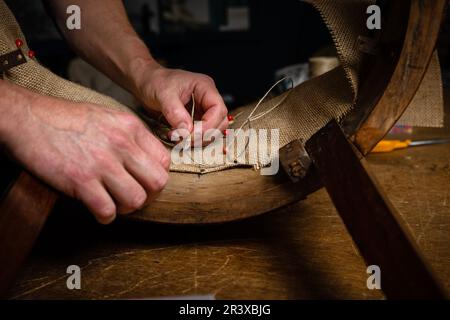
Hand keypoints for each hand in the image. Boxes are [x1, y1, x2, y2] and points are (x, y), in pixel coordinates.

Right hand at [1, 82, 169, 223]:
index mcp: (130, 127)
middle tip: (134, 195)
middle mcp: (122, 144)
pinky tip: (98, 209)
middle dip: (149, 195)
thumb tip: (146, 159)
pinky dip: (105, 216)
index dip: (157, 176)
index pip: (165, 161)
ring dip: (127, 208)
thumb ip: (131, 136)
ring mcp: (102, 163)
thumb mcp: (108, 116)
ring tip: (115, 202)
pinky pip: (108, 211)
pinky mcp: (81, 181)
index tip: (145, 181)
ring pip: (136, 200)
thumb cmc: (66, 119)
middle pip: (158, 183)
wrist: (28, 118)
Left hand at [134, 64, 228, 138]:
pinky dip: (193, 140)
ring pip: (213, 130)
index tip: (192, 135)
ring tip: (180, 139)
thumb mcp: (163, 95)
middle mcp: (208, 99)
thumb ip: (175, 113)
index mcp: (205, 87)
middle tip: (186, 141)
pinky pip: (202, 133)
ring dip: (199, 139)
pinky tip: (179, 138)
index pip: (218, 109)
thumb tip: (187, 132)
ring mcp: (203, 110)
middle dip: (205, 134)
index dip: (209, 125)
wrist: (146, 83)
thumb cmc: (154, 82)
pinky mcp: (196, 119)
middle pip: (220, 122)